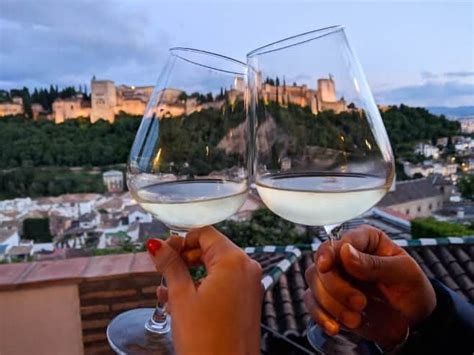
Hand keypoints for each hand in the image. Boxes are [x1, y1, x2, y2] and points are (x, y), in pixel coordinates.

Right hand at [147, 227, 262, 354]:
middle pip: (210, 250)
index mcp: (234, 261)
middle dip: (183, 258)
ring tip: (165, 289)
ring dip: (189, 275)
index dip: (180, 239)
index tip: (163, 250)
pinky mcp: (246, 302)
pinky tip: (180, 301)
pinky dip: (202, 287)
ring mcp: (249, 286)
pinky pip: (222, 284)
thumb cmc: (207, 339)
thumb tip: (157, 246)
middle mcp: (247, 269)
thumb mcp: (181, 296)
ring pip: (214, 269)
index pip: (205, 234)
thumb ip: (170, 265)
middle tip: (162, 268)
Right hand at [304, 225, 435, 347]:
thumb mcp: (404, 272)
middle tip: (360, 304)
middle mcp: (343, 255)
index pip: (338, 241)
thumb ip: (376, 264)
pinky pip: (311, 302)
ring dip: (331, 304)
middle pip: (321, 264)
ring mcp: (333, 276)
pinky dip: (320, 315)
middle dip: (336, 287)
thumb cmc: (411, 287)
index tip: (326, 266)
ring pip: (314, 282)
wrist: (414, 317)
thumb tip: (346, 252)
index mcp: (364, 240)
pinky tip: (335, 327)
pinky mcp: (328, 297)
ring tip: (355, 320)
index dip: (328, 252)